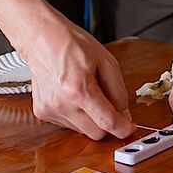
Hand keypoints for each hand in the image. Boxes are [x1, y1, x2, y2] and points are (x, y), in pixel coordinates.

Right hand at [18, 14, 134, 139]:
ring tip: (85, 92)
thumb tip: (124, 114)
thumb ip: (118, 91)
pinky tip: (72, 95)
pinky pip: (67, 124)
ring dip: (90, 118)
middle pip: (95, 133)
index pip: (107, 122)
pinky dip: (76, 114)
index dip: (123, 129)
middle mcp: (62, 104)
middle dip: (106, 123)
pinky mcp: (42, 112)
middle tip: (109, 105)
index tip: (130, 129)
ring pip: (81, 130)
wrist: (42, 39)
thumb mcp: (107, 62)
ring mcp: (50, 110)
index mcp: (79, 90)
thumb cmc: (73, 45)